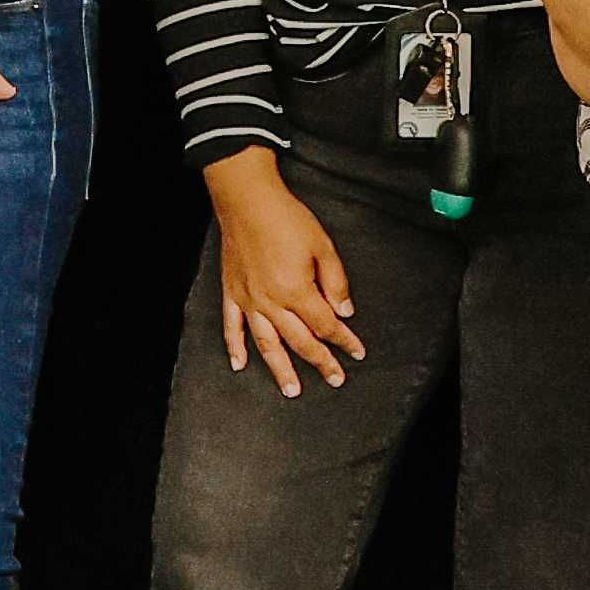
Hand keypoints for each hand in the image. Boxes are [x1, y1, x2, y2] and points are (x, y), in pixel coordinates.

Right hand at [199, 152, 359, 387]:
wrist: (247, 199)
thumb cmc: (286, 219)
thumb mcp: (323, 247)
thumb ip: (335, 282)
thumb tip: (344, 311)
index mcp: (296, 290)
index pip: (325, 324)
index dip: (344, 340)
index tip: (357, 351)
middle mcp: (271, 302)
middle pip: (300, 341)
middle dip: (320, 362)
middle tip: (335, 379)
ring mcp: (249, 300)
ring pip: (267, 343)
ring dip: (280, 369)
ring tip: (292, 390)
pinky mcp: (232, 292)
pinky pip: (232, 326)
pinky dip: (235, 347)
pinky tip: (240, 364)